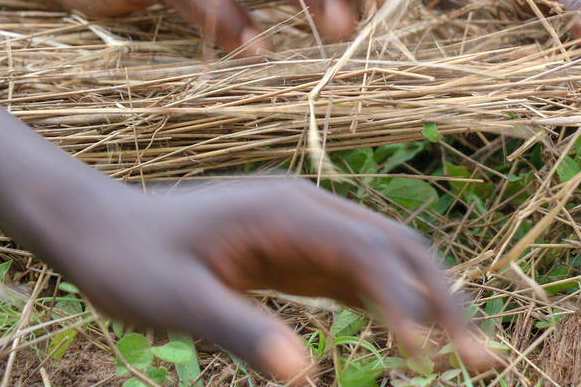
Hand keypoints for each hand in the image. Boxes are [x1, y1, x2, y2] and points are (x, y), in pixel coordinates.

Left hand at [44, 177, 493, 382]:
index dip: (405, 303)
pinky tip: (412, 343)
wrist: (97, 228)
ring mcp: (306, 227)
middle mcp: (308, 210)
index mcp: (286, 211)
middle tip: (483, 359)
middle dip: (445, 299)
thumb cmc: (128, 261)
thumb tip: (303, 376)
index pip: (370, 252)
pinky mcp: (296, 250)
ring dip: (430, 302)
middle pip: (400, 247)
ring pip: (389, 259)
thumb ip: (239, 331)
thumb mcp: (173, 302)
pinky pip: (359, 275)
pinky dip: (394, 306)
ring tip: (468, 356)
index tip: (423, 359)